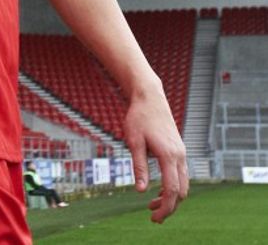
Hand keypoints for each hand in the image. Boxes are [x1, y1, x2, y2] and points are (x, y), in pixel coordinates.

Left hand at [124, 80, 188, 222]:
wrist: (150, 98)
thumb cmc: (138, 118)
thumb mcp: (134, 142)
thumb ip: (139, 166)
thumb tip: (140, 191)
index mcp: (168, 155)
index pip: (172, 189)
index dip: (165, 206)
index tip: (155, 218)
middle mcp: (179, 156)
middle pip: (181, 191)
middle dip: (170, 207)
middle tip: (154, 218)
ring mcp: (181, 153)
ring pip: (183, 184)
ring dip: (171, 197)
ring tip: (153, 206)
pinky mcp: (179, 150)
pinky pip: (181, 174)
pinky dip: (173, 186)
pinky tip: (159, 190)